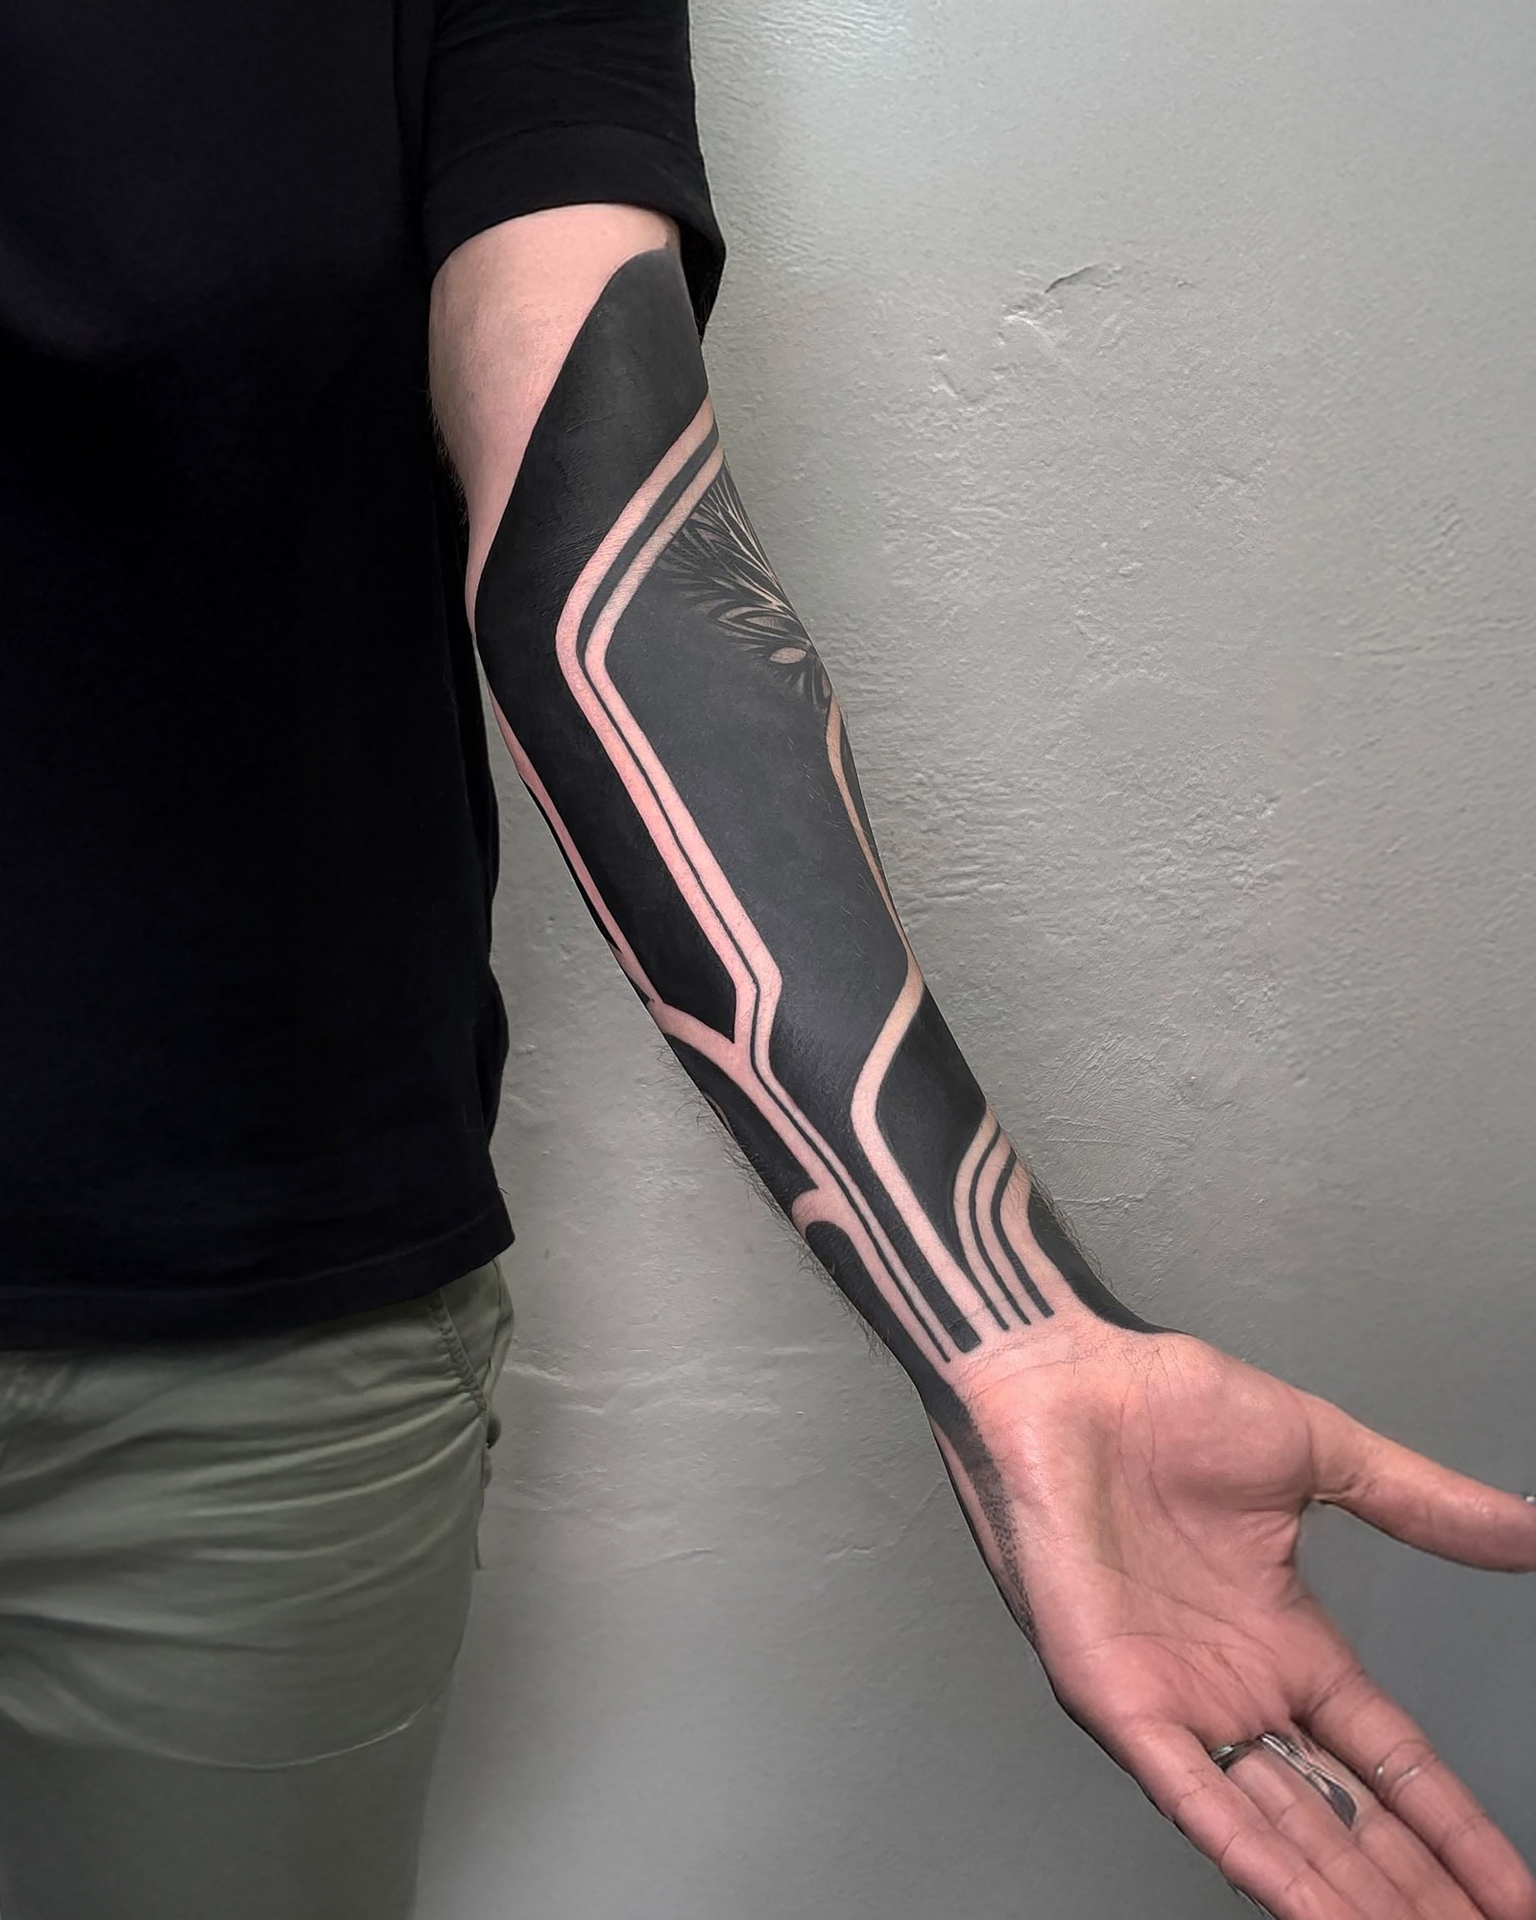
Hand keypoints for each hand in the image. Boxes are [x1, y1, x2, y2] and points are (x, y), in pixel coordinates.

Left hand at [945, 1327, 1535, 1919]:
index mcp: (1284, 1638)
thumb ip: (1422, 1503)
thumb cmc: (1163, 1402)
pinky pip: (1193, 1798)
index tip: (1512, 1890)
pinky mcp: (1114, 1699)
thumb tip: (1529, 1527)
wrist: (1059, 1378)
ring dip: (1349, 1896)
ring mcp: (1176, 1701)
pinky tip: (1309, 1910)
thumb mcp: (1318, 1452)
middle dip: (1413, 1887)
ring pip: (1280, 1829)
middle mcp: (1234, 1688)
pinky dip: (1254, 1859)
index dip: (1451, 1824)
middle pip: (1346, 1817)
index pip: (1388, 1758)